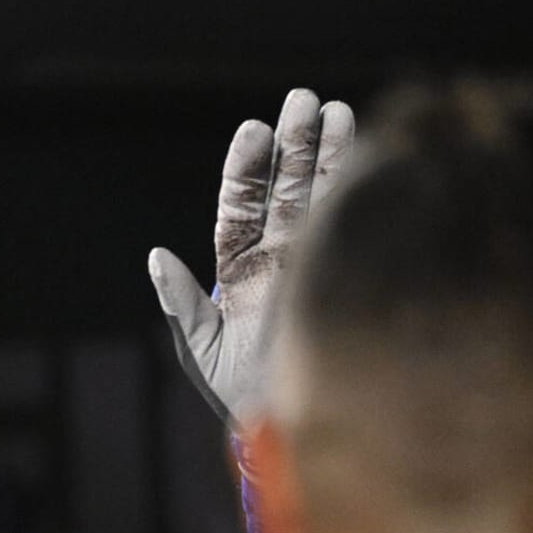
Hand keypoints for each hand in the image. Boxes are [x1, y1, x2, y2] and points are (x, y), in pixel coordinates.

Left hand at [150, 88, 354, 425]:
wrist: (303, 432)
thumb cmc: (249, 399)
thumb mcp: (205, 352)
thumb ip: (183, 303)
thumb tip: (157, 256)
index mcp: (245, 275)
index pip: (244, 209)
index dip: (248, 169)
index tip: (255, 129)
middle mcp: (284, 264)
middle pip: (290, 193)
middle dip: (298, 148)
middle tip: (307, 99)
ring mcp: (320, 270)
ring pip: (326, 205)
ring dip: (334, 159)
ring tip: (343, 113)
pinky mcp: (350, 283)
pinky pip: (355, 234)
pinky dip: (362, 199)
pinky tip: (375, 161)